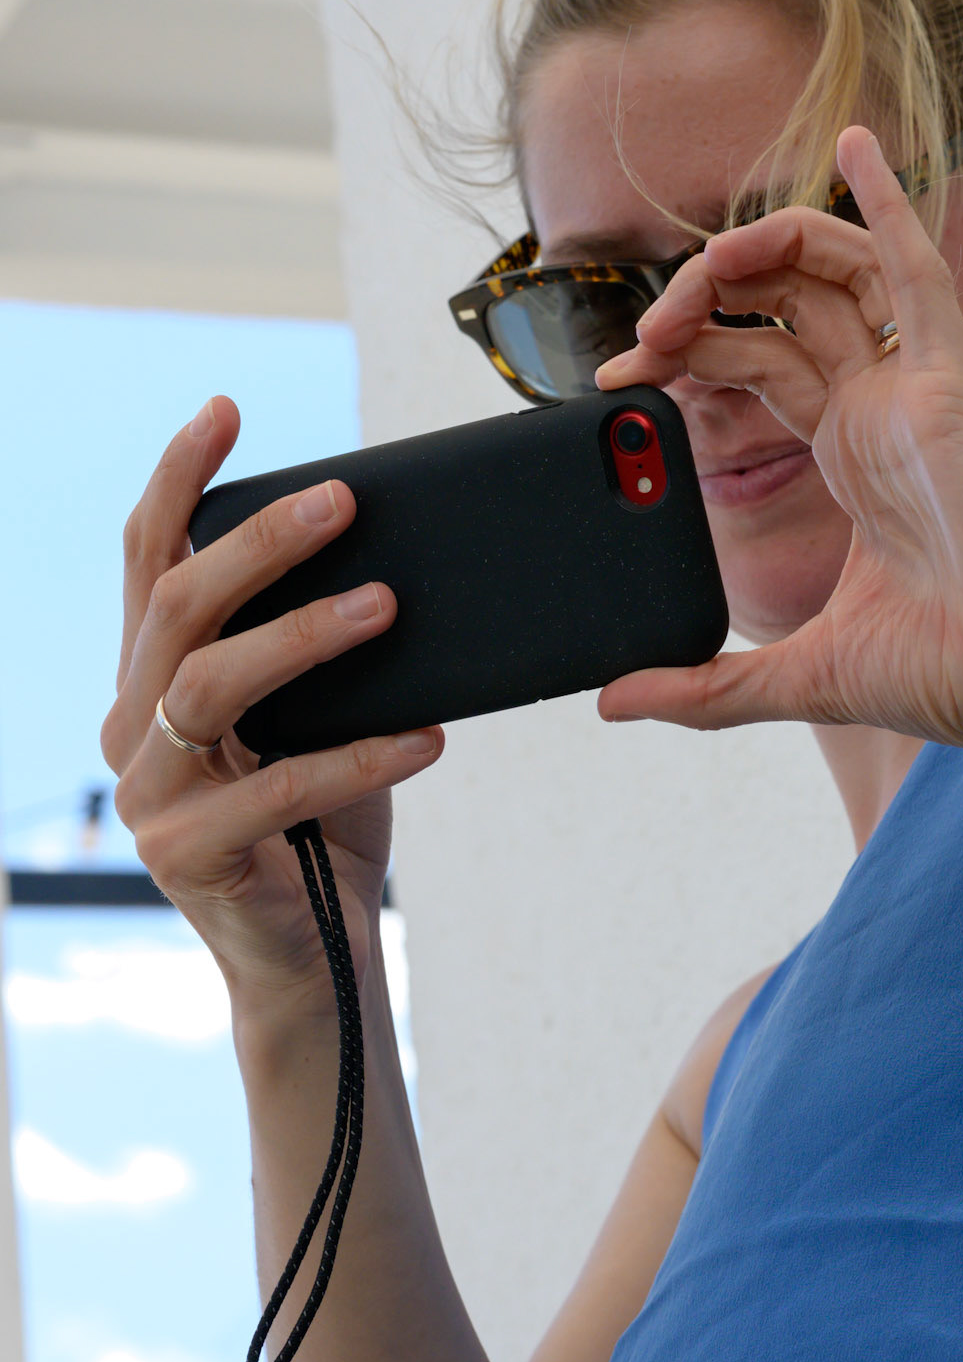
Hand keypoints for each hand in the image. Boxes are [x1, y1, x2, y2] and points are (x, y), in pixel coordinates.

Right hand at [103, 398, 443, 1017]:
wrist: (319, 953)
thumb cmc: (327, 814)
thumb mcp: (324, 710)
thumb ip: (329, 642)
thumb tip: (400, 553)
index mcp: (154, 675)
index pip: (151, 558)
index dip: (179, 478)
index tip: (223, 408)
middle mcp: (132, 723)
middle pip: (180, 605)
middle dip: (260, 542)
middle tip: (342, 500)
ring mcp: (149, 794)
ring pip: (211, 684)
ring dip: (305, 634)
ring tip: (389, 604)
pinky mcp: (188, 857)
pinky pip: (276, 789)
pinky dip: (360, 756)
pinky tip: (431, 737)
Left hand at [595, 127, 962, 752]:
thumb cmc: (951, 671)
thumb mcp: (792, 675)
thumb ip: (702, 690)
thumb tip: (611, 702)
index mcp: (852, 453)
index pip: (755, 365)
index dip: (682, 356)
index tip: (613, 385)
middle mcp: (881, 406)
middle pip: (780, 307)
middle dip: (699, 304)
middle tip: (637, 340)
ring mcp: (915, 385)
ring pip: (831, 272)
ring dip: (756, 254)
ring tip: (694, 274)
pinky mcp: (947, 378)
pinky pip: (913, 267)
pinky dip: (890, 199)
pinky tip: (854, 143)